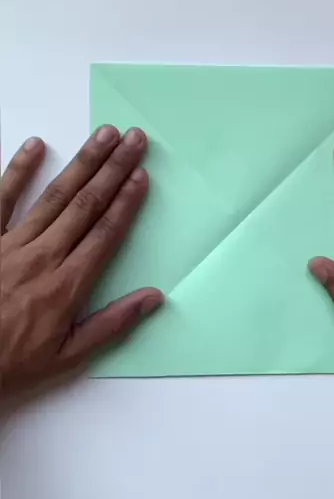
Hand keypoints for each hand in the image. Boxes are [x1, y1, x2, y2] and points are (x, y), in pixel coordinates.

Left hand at [0, 127, 162, 391]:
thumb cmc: (10, 362)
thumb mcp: (66, 357)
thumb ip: (111, 324)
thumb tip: (153, 297)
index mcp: (66, 286)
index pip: (105, 234)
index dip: (126, 202)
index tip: (142, 174)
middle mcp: (43, 256)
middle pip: (86, 205)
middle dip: (113, 169)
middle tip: (135, 139)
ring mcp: (11, 243)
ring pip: (54, 196)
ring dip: (81, 163)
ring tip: (104, 135)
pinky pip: (2, 198)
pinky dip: (18, 171)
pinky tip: (36, 145)